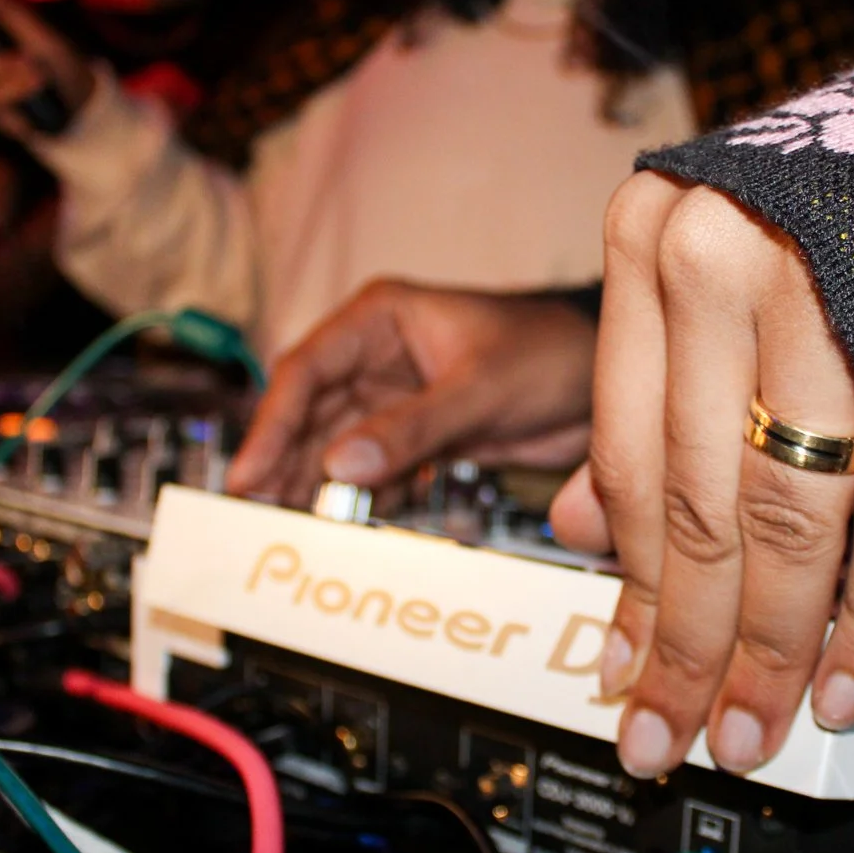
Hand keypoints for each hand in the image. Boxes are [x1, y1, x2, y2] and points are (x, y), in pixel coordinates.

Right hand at [227, 280, 598, 508]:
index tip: (248, 475)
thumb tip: (341, 465)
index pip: (305, 371)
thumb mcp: (479, 389)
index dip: (270, 425)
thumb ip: (412, 428)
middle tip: (255, 518)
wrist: (606, 377)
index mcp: (380, 320)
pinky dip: (360, 503)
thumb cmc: (552, 351)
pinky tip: (343, 531)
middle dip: (283, 467)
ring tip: (288, 532)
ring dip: (315, 490)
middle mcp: (377, 358)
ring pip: (337, 450)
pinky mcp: (419, 440)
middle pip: (310, 416)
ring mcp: (396, 401)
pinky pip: (375, 474)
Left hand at [549, 172, 853, 778]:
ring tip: (755, 725)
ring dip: (773, 648)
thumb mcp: (706, 267)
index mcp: (655, 240)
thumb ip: (646, 393)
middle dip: (688, 644)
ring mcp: (833, 304)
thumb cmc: (840, 192)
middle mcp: (726, 262)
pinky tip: (849, 677)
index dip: (627, 582)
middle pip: (699, 505)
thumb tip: (588, 533)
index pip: (625, 453)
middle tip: (675, 729)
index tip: (620, 667)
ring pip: (788, 523)